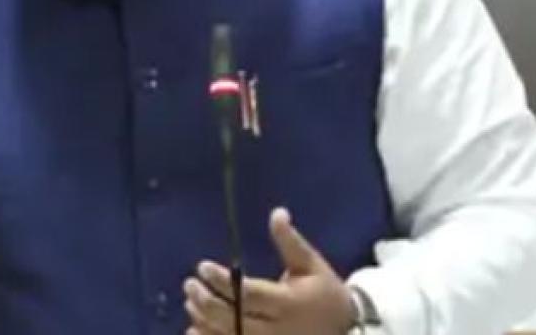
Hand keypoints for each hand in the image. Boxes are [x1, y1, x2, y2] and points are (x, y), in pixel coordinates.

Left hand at [183, 207, 356, 334]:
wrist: (345, 329)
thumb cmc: (324, 292)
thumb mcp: (311, 264)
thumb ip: (290, 241)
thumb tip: (277, 213)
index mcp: (289, 304)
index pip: (248, 294)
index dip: (222, 281)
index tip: (202, 266)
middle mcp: (277, 330)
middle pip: (233, 319)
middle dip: (206, 301)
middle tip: (189, 284)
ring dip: (204, 321)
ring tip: (190, 301)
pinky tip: (195, 328)